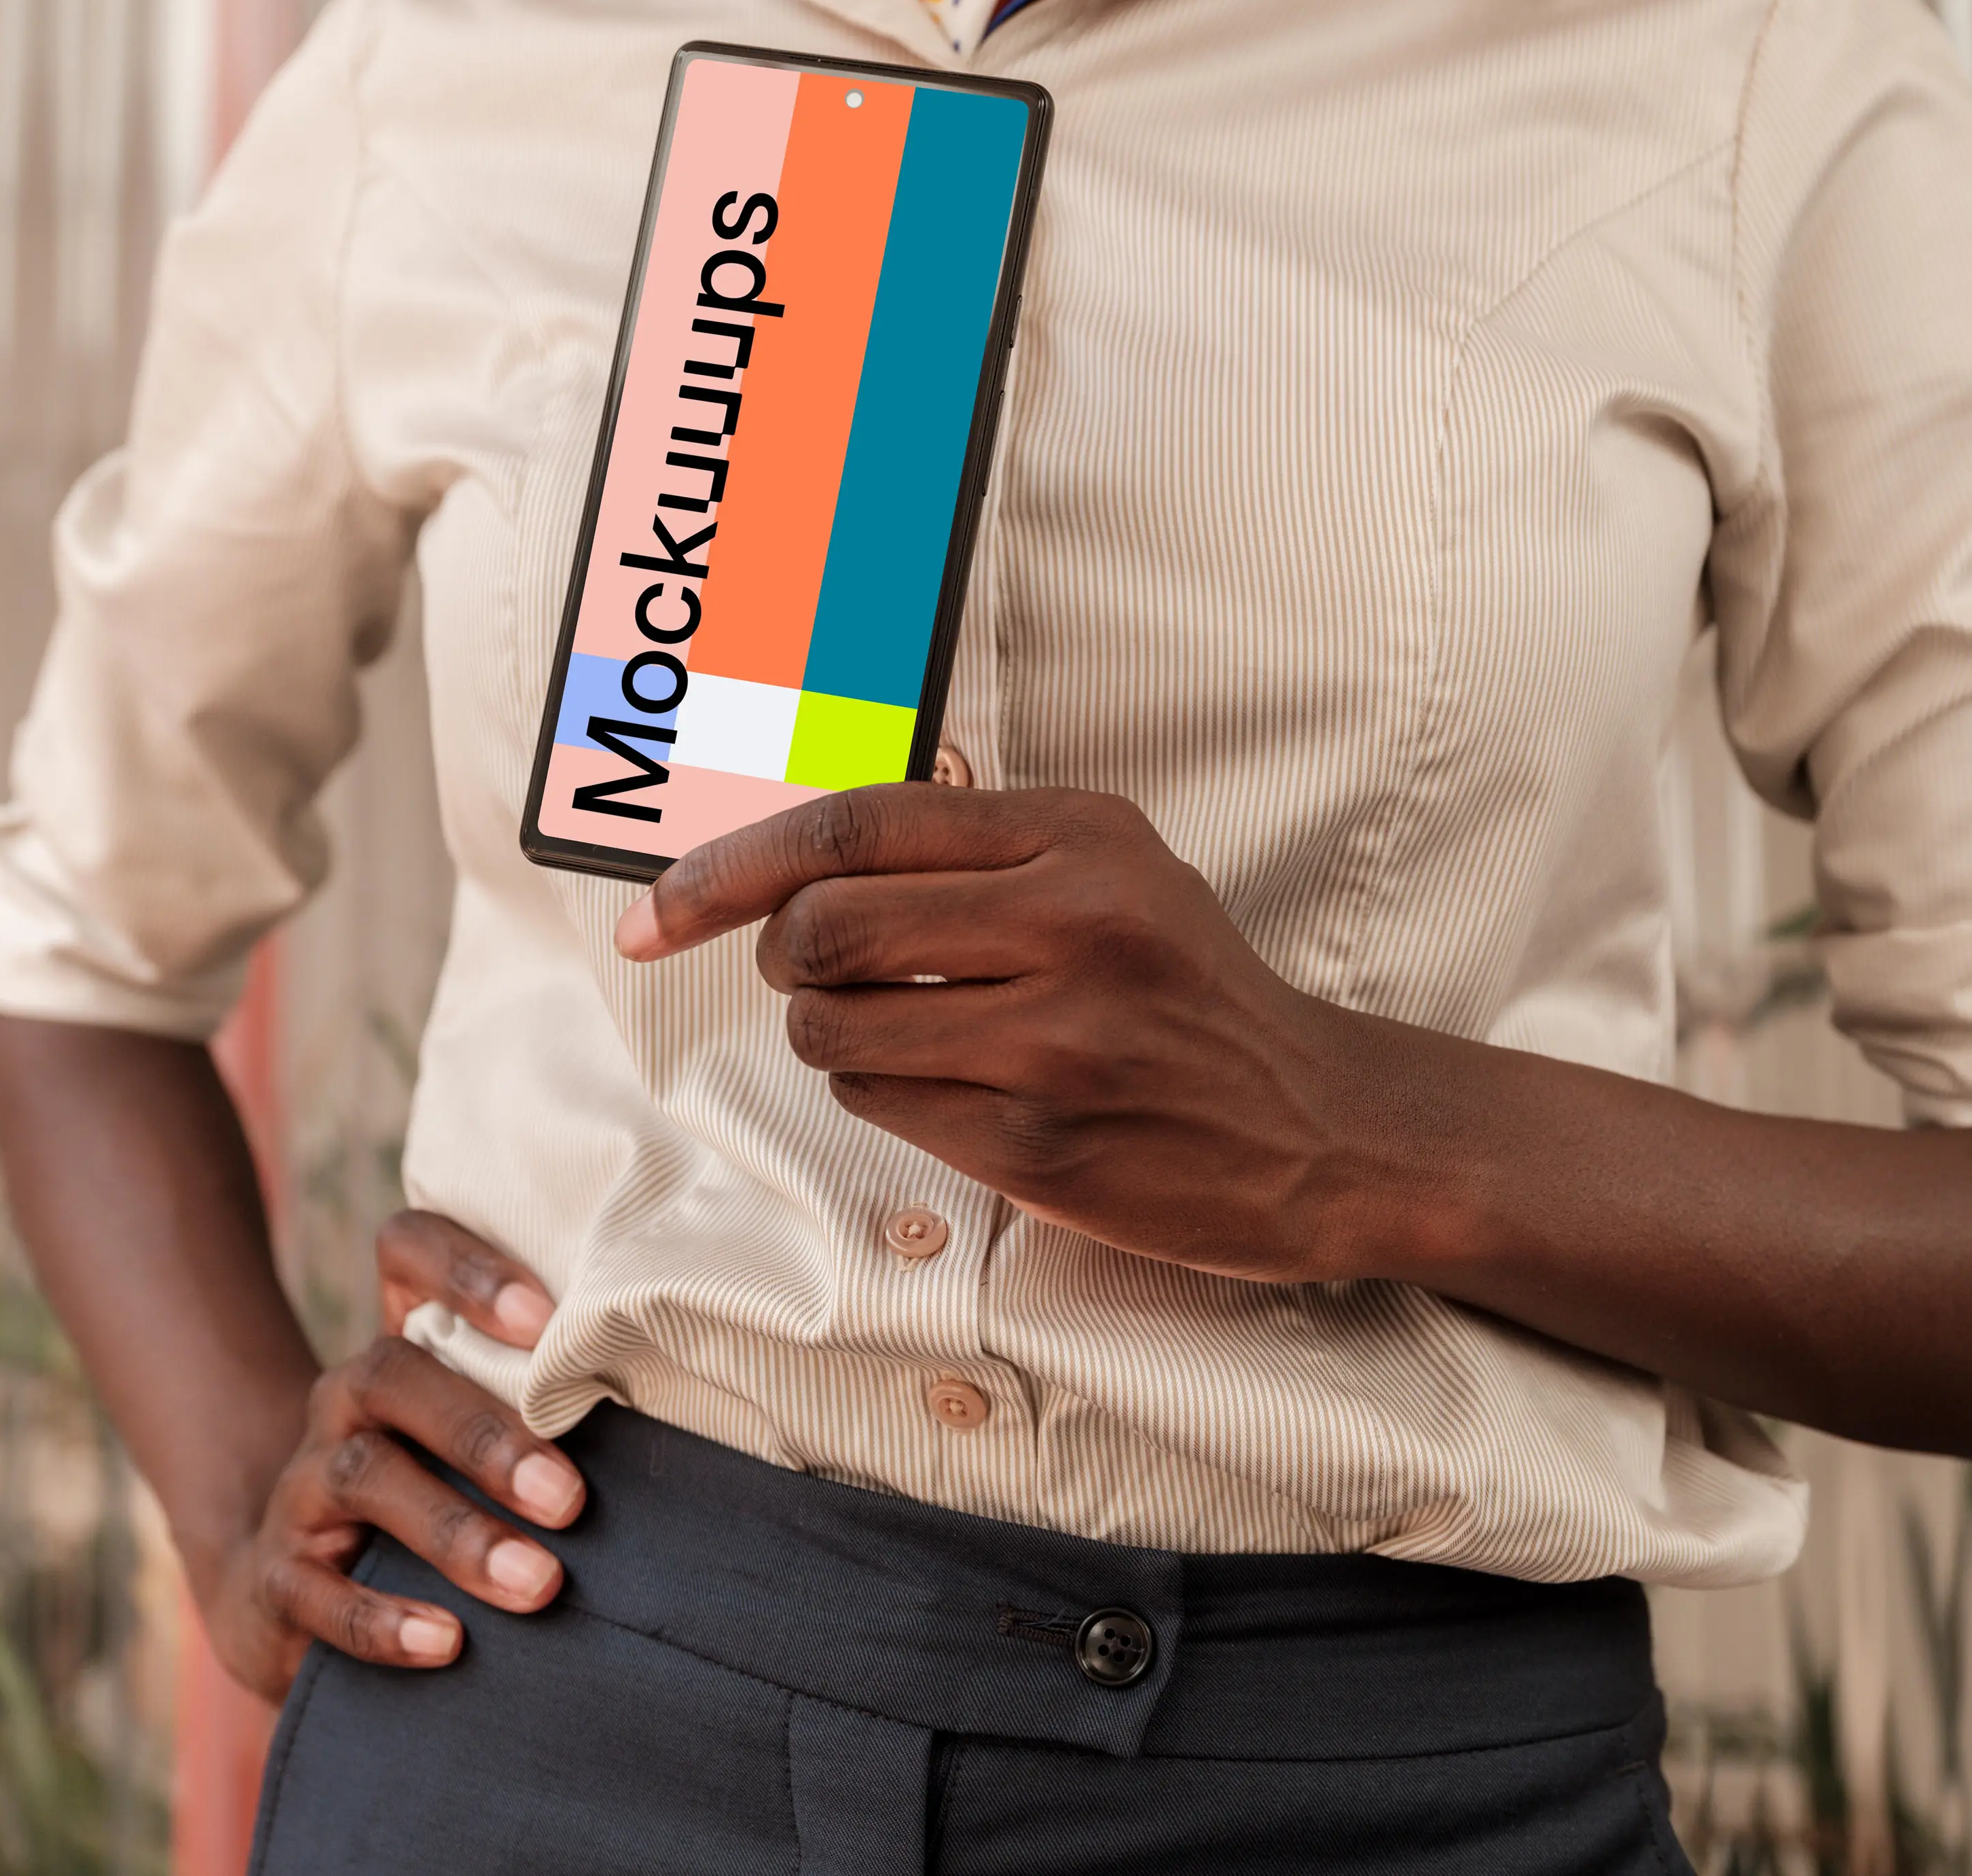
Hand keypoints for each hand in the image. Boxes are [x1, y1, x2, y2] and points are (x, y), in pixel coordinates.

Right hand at [197, 1224, 581, 1699]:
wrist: (294, 1590)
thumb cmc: (440, 1499)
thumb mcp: (484, 1444)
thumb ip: (551, 1415)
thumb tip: (687, 1410)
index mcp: (403, 1347)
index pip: (408, 1251)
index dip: (467, 1268)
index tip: (547, 1319)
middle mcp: (344, 1400)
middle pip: (393, 1373)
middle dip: (487, 1435)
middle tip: (569, 1500)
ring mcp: (303, 1485)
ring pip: (366, 1477)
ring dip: (457, 1531)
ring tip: (537, 1582)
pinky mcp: (277, 1577)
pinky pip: (316, 1590)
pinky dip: (383, 1619)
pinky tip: (447, 1643)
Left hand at [616, 787, 1417, 1284]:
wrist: (1320, 1125)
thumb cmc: (1188, 991)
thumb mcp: (1112, 868)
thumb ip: (973, 844)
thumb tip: (795, 857)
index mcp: (1077, 836)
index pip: (852, 826)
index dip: (728, 869)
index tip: (651, 912)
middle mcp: (1072, 924)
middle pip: (820, 929)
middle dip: (787, 959)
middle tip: (825, 973)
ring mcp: (1058, 1041)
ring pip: (832, 1028)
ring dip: (837, 1036)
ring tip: (916, 1034)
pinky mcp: (1041, 1146)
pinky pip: (879, 1109)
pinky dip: (887, 1098)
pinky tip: (962, 1092)